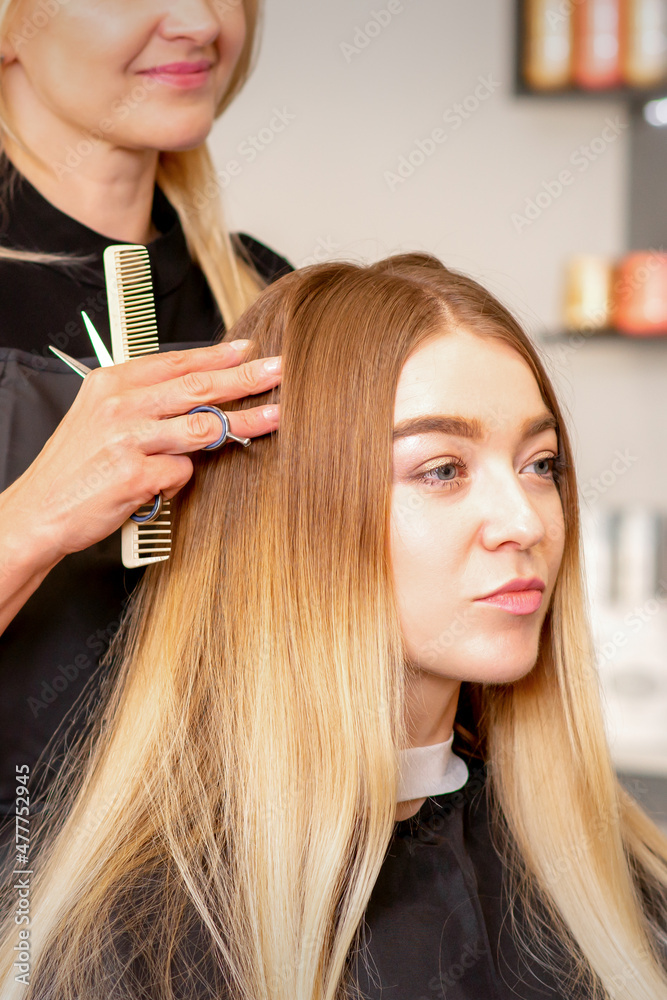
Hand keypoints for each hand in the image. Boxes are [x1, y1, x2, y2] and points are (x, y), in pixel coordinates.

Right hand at [4, 340, 280, 558]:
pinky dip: (179, 481)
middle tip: (280, 370)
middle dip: (245, 378)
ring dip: (245, 422)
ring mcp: (127, 439)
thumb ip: (142, 402)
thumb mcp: (99, 418)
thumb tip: (196, 395)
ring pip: (201, 426)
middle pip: (197, 387)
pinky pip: (181, 472)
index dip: (216, 356)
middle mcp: (120, 405)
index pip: (175, 362)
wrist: (39, 510)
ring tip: (276, 418)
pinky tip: (161, 486)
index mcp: (111, 383)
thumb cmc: (74, 468)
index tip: (248, 350)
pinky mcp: (135, 475)